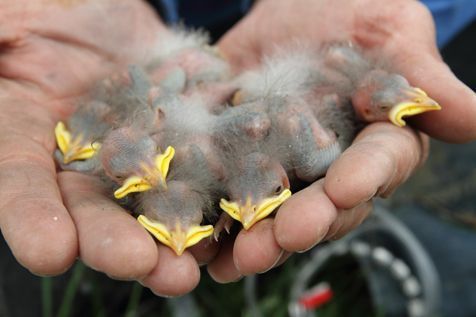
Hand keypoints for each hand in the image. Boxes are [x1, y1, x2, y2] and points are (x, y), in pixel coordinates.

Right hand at [0, 0, 211, 296]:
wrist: (107, 14)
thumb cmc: (48, 13)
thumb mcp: (10, 25)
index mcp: (29, 136)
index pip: (23, 181)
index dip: (33, 218)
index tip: (50, 254)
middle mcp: (83, 159)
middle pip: (95, 208)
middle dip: (115, 241)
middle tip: (142, 266)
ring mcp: (137, 152)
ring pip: (150, 201)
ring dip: (169, 236)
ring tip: (186, 269)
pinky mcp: (182, 137)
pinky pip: (200, 163)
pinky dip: (215, 190)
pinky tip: (231, 218)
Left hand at [210, 0, 475, 281]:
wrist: (284, 10)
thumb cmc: (346, 13)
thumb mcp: (388, 32)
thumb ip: (421, 80)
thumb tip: (474, 119)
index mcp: (376, 140)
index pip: (377, 164)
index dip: (365, 178)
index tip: (348, 189)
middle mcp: (332, 166)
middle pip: (325, 203)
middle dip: (307, 221)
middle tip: (286, 236)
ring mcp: (285, 170)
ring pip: (276, 212)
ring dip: (259, 238)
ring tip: (238, 257)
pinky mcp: (241, 164)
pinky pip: (229, 195)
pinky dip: (216, 220)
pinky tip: (202, 246)